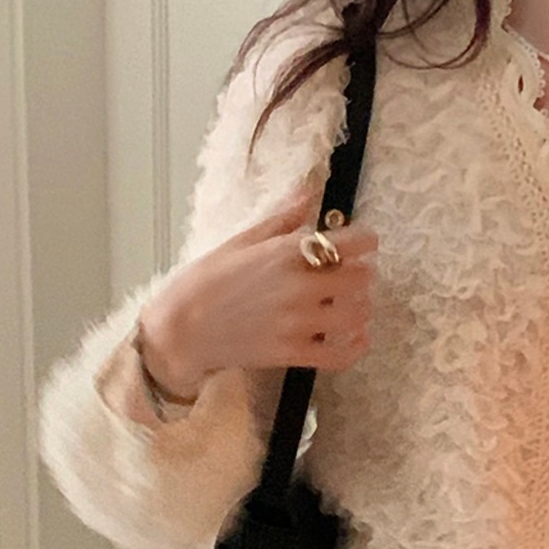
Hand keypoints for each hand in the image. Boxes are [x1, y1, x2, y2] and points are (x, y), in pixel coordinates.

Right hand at [146, 183, 378, 391]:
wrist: (180, 330)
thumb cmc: (205, 281)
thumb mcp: (240, 240)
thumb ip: (281, 220)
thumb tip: (308, 193)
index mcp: (286, 253)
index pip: (348, 242)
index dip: (366, 241)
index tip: (368, 242)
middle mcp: (299, 287)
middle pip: (359, 279)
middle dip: (363, 274)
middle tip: (356, 274)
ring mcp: (298, 323)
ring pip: (355, 316)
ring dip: (361, 308)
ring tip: (354, 305)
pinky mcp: (292, 353)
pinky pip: (338, 355)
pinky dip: (355, 348)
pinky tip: (358, 339)